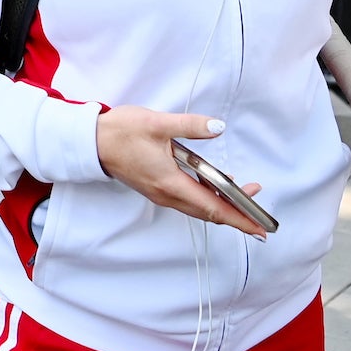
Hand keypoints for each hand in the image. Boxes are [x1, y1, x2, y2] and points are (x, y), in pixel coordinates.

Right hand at [95, 107, 271, 237]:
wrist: (90, 143)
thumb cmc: (120, 133)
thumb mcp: (157, 123)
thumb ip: (191, 126)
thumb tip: (218, 127)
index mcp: (170, 182)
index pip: (212, 207)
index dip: (239, 218)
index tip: (259, 227)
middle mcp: (166, 194)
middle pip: (208, 212)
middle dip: (236, 212)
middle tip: (258, 205)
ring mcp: (160, 193)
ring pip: (198, 207)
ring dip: (222, 205)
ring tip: (243, 193)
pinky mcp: (156, 187)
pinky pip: (187, 199)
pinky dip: (206, 197)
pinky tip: (215, 183)